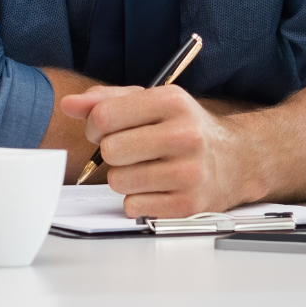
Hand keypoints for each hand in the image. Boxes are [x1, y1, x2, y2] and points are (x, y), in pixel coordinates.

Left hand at [61, 84, 250, 216]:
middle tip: (127, 149)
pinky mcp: (188, 205)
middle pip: (110, 150)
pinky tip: (156, 187)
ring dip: (123, 177)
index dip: (94, 125)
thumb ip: (107, 100)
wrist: (236, 159)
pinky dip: (136, 200)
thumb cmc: (185, 127)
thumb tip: (69, 105)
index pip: (106, 116)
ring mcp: (188, 172)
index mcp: (172, 101)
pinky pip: (132, 207)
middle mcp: (184, 135)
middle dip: (110, 152)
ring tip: (145, 167)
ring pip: (118, 181)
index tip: (103, 128)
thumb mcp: (152, 101)